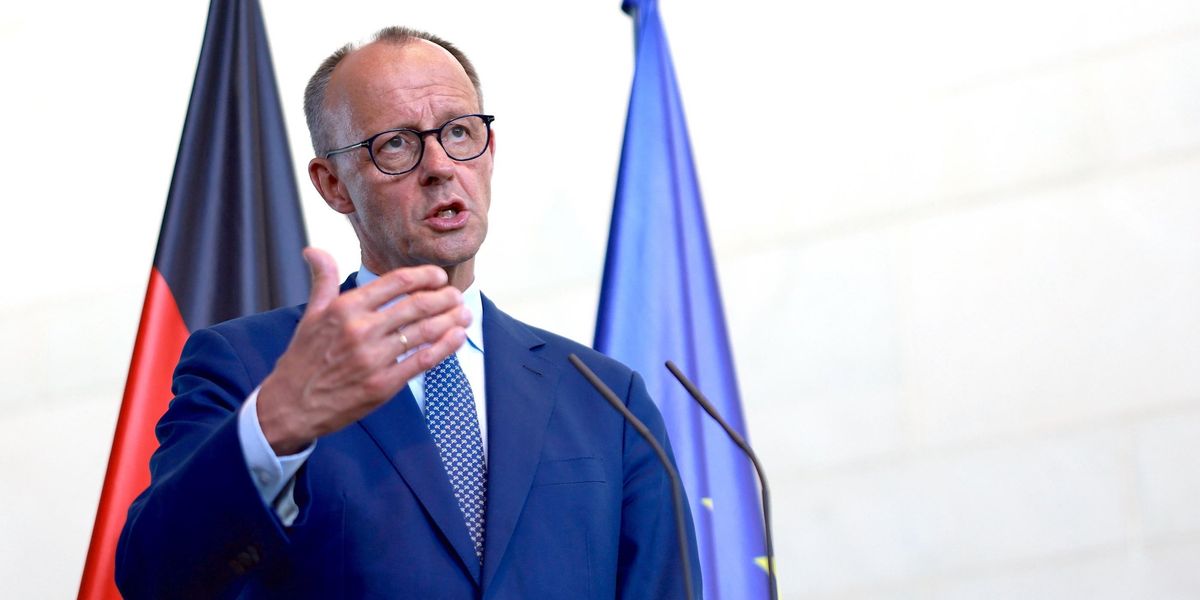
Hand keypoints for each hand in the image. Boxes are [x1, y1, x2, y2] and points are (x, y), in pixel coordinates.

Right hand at [257, 248, 469, 454]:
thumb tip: (314, 250)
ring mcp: (373, 358)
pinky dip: (445, 346)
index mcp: (345, 308)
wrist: (291, 406)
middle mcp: (361, 330)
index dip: (424, 276)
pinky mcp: (383, 385)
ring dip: (451, 319)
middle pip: (417, 305)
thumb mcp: (311, 314)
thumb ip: (323, 280)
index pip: (396, 282)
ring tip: (464, 313)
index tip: (438, 276)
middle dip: (444, 297)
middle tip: (457, 295)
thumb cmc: (304, 358)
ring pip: (425, 332)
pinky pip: (423, 361)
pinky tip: (457, 336)